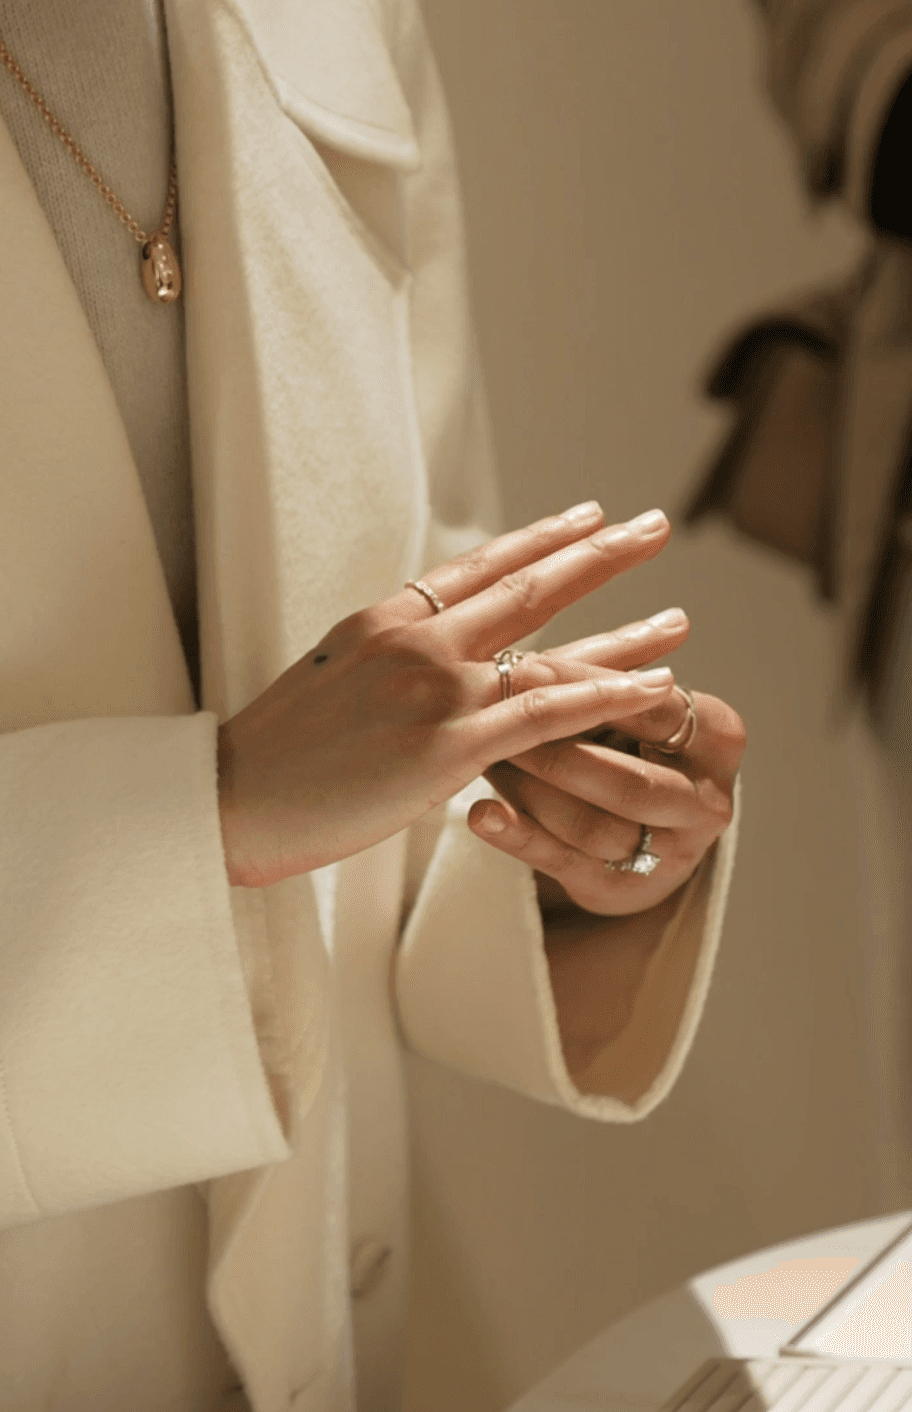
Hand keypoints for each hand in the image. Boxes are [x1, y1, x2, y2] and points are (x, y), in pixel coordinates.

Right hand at [217, 502, 677, 886]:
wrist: (230, 797)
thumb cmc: (271, 760)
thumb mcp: (325, 684)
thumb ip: (379, 665)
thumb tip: (408, 665)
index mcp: (382, 619)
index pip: (477, 565)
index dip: (539, 537)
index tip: (585, 516)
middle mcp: (415, 638)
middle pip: (527, 584)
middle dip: (600, 554)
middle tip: (656, 526)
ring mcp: (434, 687)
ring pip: (551, 648)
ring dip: (624, 634)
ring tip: (681, 620)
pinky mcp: (448, 744)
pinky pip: (547, 713)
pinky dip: (607, 697)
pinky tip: (654, 688)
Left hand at [470, 619, 744, 918]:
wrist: (641, 824)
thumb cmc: (625, 741)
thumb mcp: (630, 705)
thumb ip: (608, 673)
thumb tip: (573, 610)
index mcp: (719, 738)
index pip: (654, 709)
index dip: (587, 688)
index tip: (526, 666)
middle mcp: (707, 801)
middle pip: (630, 782)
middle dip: (560, 753)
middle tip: (497, 721)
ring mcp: (670, 854)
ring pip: (594, 827)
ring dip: (533, 793)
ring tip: (485, 760)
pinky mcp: (621, 889)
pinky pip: (563, 864)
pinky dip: (518, 836)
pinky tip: (480, 814)